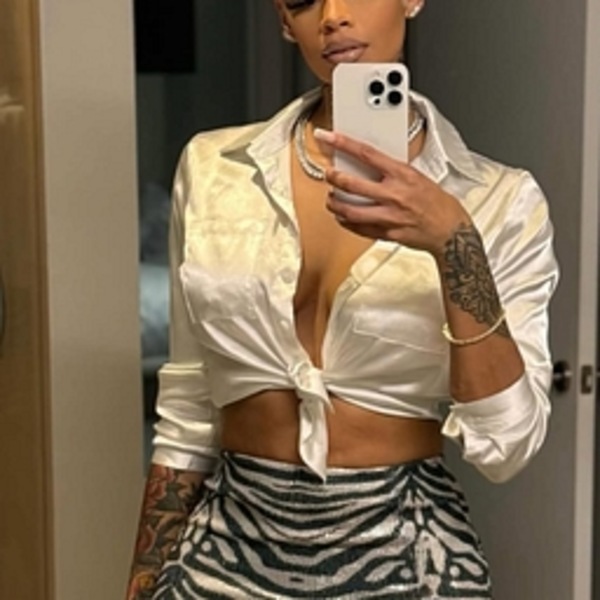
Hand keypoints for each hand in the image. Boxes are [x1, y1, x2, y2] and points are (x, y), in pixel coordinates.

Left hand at [316, 129, 471, 256]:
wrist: (451, 231)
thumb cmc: (438, 203)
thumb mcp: (418, 177)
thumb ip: (394, 173)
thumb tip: (371, 165)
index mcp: (402, 175)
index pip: (367, 154)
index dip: (344, 144)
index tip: (330, 137)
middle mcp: (394, 195)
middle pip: (352, 184)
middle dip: (334, 177)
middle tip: (328, 174)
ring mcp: (390, 216)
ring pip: (350, 211)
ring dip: (335, 204)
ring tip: (331, 199)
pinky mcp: (387, 233)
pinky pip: (359, 229)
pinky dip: (346, 223)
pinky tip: (342, 218)